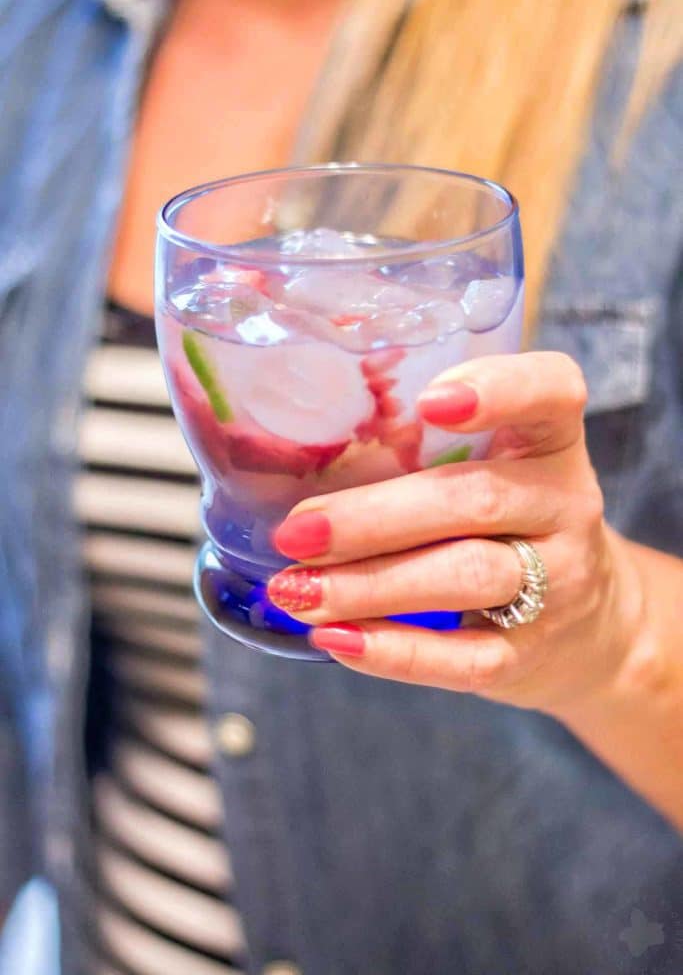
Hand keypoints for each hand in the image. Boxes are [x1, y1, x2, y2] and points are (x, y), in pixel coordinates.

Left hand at [267, 352, 645, 713]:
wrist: (591, 627)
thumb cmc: (508, 528)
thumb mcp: (496, 471)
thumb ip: (423, 454)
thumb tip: (291, 464)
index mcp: (551, 443)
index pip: (551, 393)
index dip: (499, 390)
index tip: (428, 401)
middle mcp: (565, 505)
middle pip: (478, 501)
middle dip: (375, 517)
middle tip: (297, 531)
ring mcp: (559, 584)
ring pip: (467, 576)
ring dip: (371, 585)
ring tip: (297, 591)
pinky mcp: (532, 654)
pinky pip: (464, 658)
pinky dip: (395, 650)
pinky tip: (337, 638)